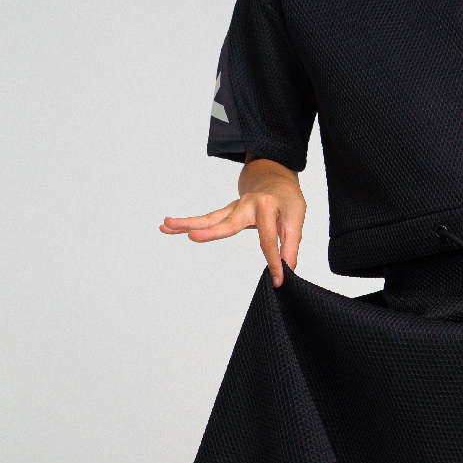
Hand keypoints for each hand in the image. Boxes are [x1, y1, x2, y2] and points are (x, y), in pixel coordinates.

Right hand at [160, 159, 305, 287]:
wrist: (277, 182)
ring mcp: (234, 208)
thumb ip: (291, 246)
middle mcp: (247, 204)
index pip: (268, 239)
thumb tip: (287, 270)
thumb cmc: (287, 202)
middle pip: (227, 223)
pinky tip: (168, 227)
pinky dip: (189, 224)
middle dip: (211, 233)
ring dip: (187, 223)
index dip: (273, 262)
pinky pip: (207, 219)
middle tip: (192, 239)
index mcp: (267, 206)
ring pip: (209, 218)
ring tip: (165, 226)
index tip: (277, 280)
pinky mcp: (227, 212)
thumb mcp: (296, 220)